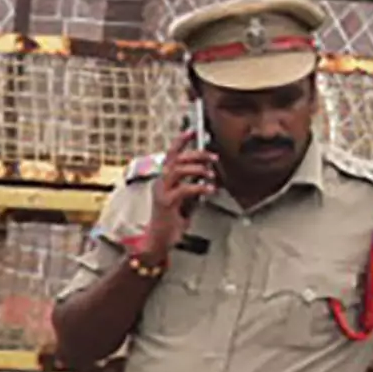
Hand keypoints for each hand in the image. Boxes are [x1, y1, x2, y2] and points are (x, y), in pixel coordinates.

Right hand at [143, 136, 216, 257]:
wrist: (159, 240)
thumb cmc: (171, 220)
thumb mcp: (186, 199)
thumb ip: (194, 186)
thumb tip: (209, 176)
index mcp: (165, 180)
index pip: (171, 155)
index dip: (180, 141)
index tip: (191, 131)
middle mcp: (161, 182)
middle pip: (176, 159)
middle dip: (197, 154)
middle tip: (213, 157)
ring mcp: (162, 192)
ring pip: (177, 169)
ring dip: (197, 168)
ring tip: (211, 174)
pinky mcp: (166, 203)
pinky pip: (184, 189)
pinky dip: (200, 187)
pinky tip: (209, 190)